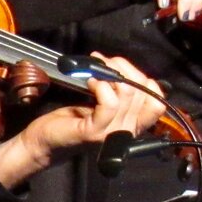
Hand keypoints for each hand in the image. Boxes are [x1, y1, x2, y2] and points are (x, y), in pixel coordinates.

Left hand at [0, 54, 165, 186]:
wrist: (44, 140)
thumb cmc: (71, 119)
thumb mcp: (100, 101)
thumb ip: (116, 90)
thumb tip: (120, 66)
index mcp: (133, 124)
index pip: (157, 101)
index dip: (144, 80)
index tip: (122, 69)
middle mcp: (127, 131)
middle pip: (143, 91)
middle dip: (123, 68)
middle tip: (103, 62)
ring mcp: (111, 133)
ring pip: (128, 93)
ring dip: (110, 73)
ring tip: (94, 70)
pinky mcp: (94, 132)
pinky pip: (109, 103)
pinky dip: (101, 86)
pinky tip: (90, 82)